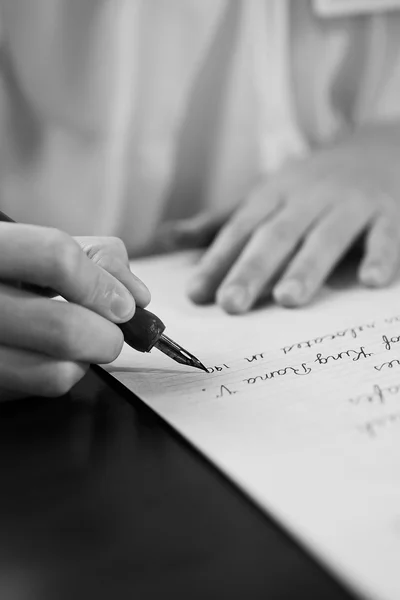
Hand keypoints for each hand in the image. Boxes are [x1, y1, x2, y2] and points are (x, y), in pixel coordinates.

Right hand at [0, 226, 149, 398]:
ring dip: (86, 362)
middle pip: (65, 327)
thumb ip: (95, 258)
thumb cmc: (9, 272)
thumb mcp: (42, 247)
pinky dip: (60, 377)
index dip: (101, 284)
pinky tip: (48, 357)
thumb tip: (136, 296)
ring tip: (78, 346)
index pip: (56, 258)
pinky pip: (39, 392)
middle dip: (108, 336)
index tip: (123, 304)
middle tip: (112, 333)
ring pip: (57, 372)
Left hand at [175, 122, 399, 312]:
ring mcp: (348, 205)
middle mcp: (307, 199)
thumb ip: (220, 223)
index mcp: (273, 196)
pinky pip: (385, 234)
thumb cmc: (309, 184)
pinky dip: (380, 255)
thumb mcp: (263, 196)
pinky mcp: (388, 212)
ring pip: (326, 237)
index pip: (240, 231)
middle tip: (232, 304)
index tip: (197, 294)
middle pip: (277, 236)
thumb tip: (167, 238)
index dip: (217, 261)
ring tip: (288, 299)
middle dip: (253, 270)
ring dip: (307, 267)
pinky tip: (368, 281)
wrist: (375, 147)